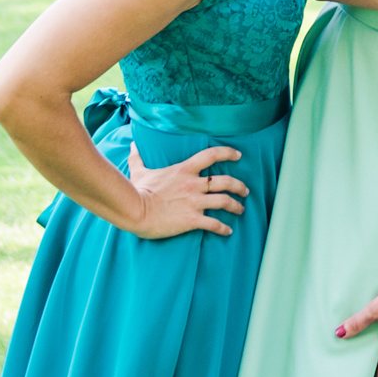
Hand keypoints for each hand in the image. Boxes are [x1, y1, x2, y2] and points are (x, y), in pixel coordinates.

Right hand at [123, 141, 247, 238]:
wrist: (135, 211)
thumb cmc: (137, 191)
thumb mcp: (139, 171)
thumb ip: (138, 158)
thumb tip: (132, 145)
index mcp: (184, 170)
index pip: (212, 155)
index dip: (228, 153)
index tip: (238, 155)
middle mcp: (193, 184)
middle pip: (226, 181)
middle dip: (240, 186)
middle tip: (245, 190)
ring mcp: (194, 202)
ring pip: (225, 201)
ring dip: (236, 206)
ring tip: (241, 209)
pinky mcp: (192, 219)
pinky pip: (214, 224)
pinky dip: (223, 228)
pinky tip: (227, 231)